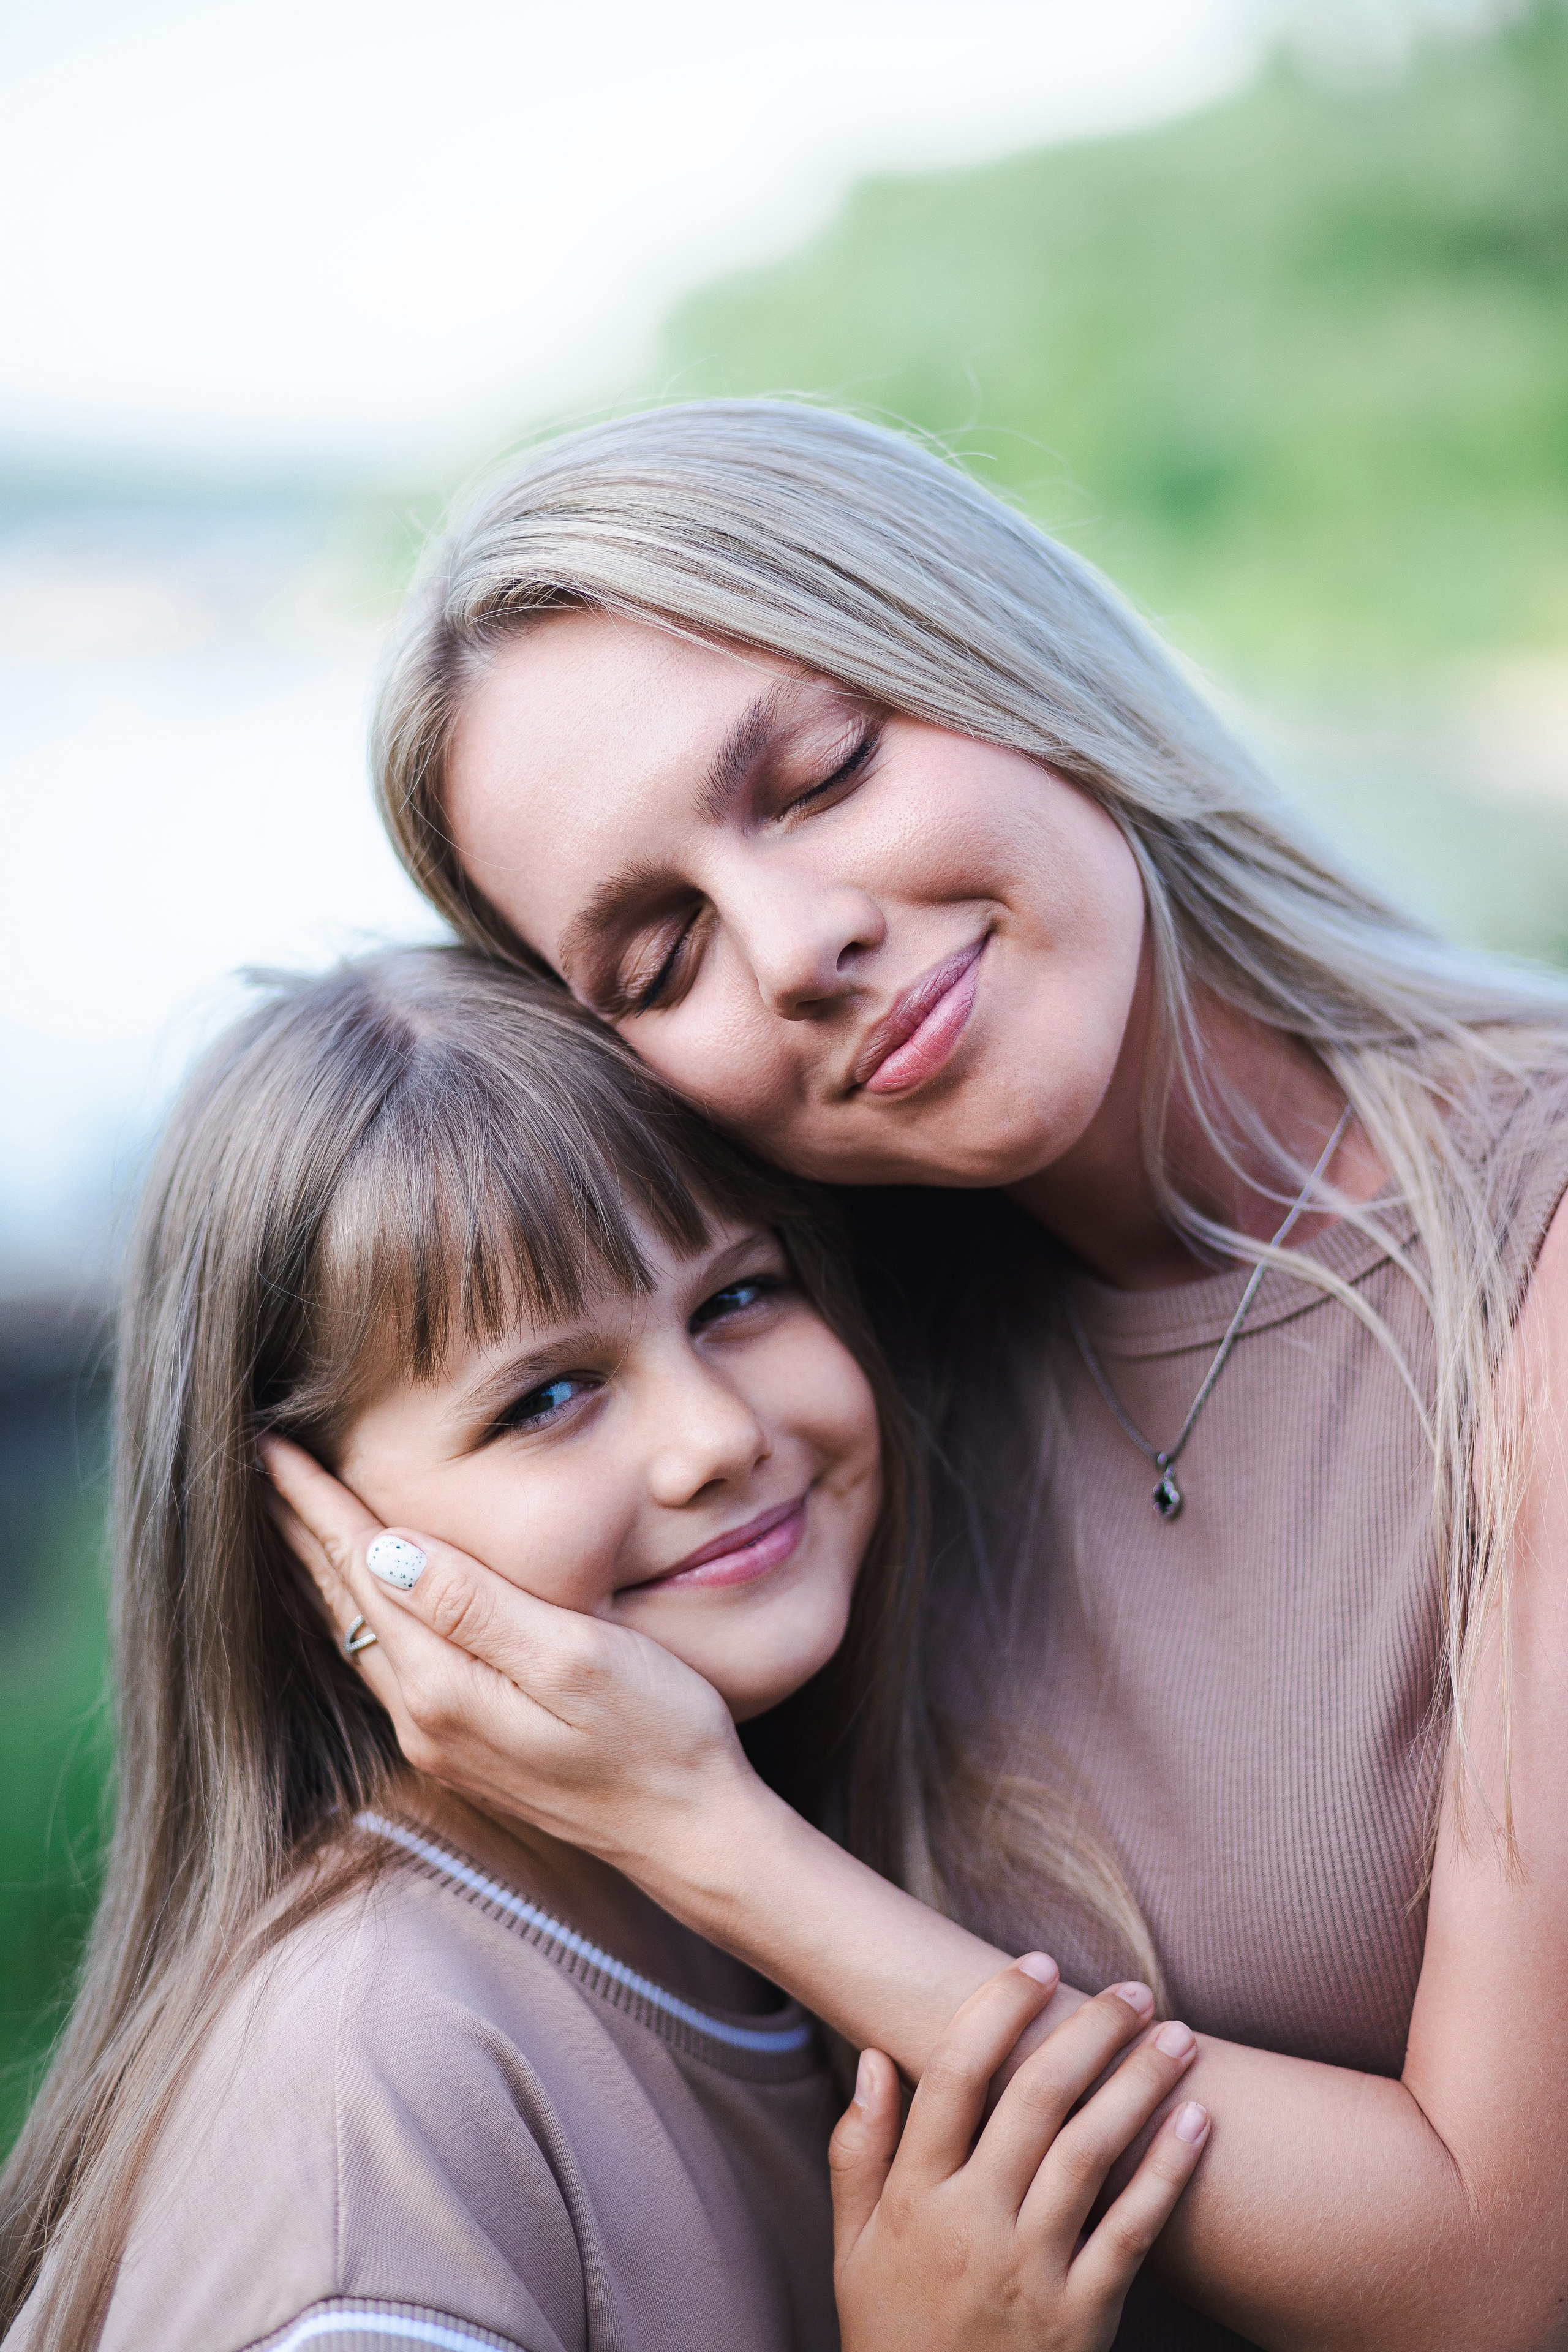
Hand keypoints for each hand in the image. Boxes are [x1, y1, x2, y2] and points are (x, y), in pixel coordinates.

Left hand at [261, 1436, 749, 1873]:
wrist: (690, 1833)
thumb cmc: (659, 1735)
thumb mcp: (577, 1658)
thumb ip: (478, 1606)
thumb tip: (391, 1549)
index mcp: (445, 1686)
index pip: (364, 1568)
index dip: (318, 1503)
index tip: (273, 1447)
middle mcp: (423, 1719)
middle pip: (344, 1602)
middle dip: (301, 1529)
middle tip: (261, 1465)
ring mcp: (439, 1741)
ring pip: (356, 1635)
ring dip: (320, 1571)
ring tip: (292, 1518)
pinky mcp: (462, 1750)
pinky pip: (382, 1664)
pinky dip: (356, 1613)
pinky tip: (355, 1597)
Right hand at [830, 1963, 1209, 2351]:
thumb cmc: (894, 2334)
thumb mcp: (852, 2249)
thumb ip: (859, 2150)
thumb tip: (876, 2057)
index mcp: (914, 2200)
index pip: (955, 2077)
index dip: (998, 2010)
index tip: (1036, 1966)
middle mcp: (973, 2225)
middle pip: (1036, 2101)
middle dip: (1088, 2032)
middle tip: (1129, 1988)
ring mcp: (1032, 2272)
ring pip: (1092, 2153)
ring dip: (1140, 2084)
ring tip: (1176, 2035)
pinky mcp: (1083, 2318)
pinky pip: (1133, 2232)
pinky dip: (1169, 2172)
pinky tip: (1197, 2122)